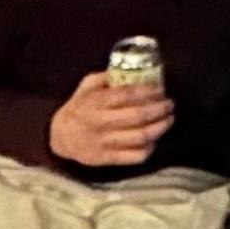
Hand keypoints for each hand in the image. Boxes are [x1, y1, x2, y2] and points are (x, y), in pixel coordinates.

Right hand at [48, 71, 174, 168]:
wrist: (60, 137)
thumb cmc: (78, 108)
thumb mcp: (86, 86)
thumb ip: (105, 77)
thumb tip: (130, 69)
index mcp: (96, 102)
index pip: (127, 95)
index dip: (148, 90)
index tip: (160, 88)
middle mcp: (101, 122)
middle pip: (138, 116)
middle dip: (159, 108)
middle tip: (169, 103)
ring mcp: (105, 142)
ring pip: (139, 136)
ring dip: (159, 127)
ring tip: (169, 119)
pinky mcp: (108, 159)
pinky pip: (134, 156)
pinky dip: (149, 148)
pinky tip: (155, 139)